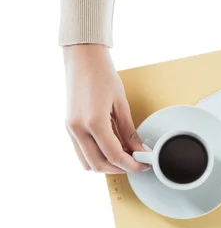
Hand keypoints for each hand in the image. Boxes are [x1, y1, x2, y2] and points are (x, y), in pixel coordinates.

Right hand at [64, 44, 148, 173]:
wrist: (83, 58)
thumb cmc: (103, 75)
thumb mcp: (121, 104)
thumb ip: (130, 132)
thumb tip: (140, 151)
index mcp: (94, 122)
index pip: (114, 156)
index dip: (132, 165)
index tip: (144, 165)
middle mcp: (78, 129)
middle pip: (99, 165)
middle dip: (119, 169)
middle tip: (136, 162)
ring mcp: (70, 129)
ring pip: (87, 162)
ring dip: (106, 165)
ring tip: (124, 155)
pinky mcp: (69, 127)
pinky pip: (81, 151)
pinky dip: (96, 155)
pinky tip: (111, 147)